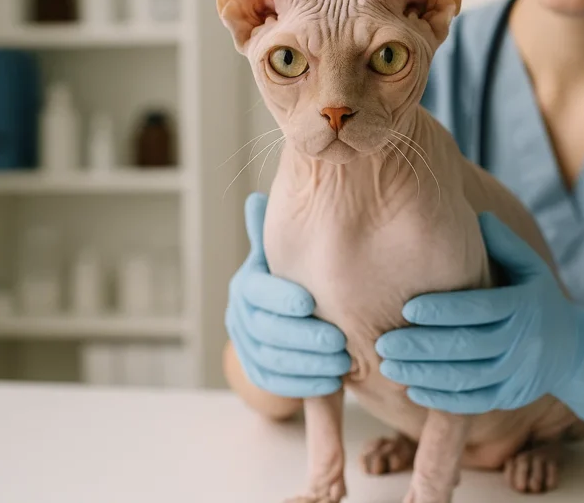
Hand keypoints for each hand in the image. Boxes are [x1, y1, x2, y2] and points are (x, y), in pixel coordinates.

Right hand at [225, 192, 350, 397]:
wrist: (286, 315)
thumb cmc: (299, 275)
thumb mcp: (291, 253)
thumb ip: (282, 233)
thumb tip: (256, 199)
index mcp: (248, 283)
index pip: (257, 290)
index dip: (281, 297)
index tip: (310, 303)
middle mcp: (240, 314)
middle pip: (265, 330)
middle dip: (304, 338)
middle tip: (340, 342)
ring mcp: (246, 345)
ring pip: (271, 359)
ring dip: (308, 365)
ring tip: (343, 364)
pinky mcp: (258, 371)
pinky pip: (275, 383)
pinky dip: (304, 385)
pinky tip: (333, 383)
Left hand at [375, 212, 583, 421]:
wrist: (573, 351)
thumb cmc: (538, 299)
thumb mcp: (529, 267)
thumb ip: (502, 243)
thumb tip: (474, 217)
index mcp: (524, 306)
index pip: (479, 309)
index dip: (442, 310)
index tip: (408, 308)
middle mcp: (522, 342)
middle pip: (467, 346)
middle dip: (421, 346)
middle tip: (384, 342)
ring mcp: (516, 373)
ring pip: (466, 377)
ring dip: (423, 374)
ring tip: (388, 367)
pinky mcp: (509, 397)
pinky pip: (473, 401)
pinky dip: (441, 398)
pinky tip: (412, 388)